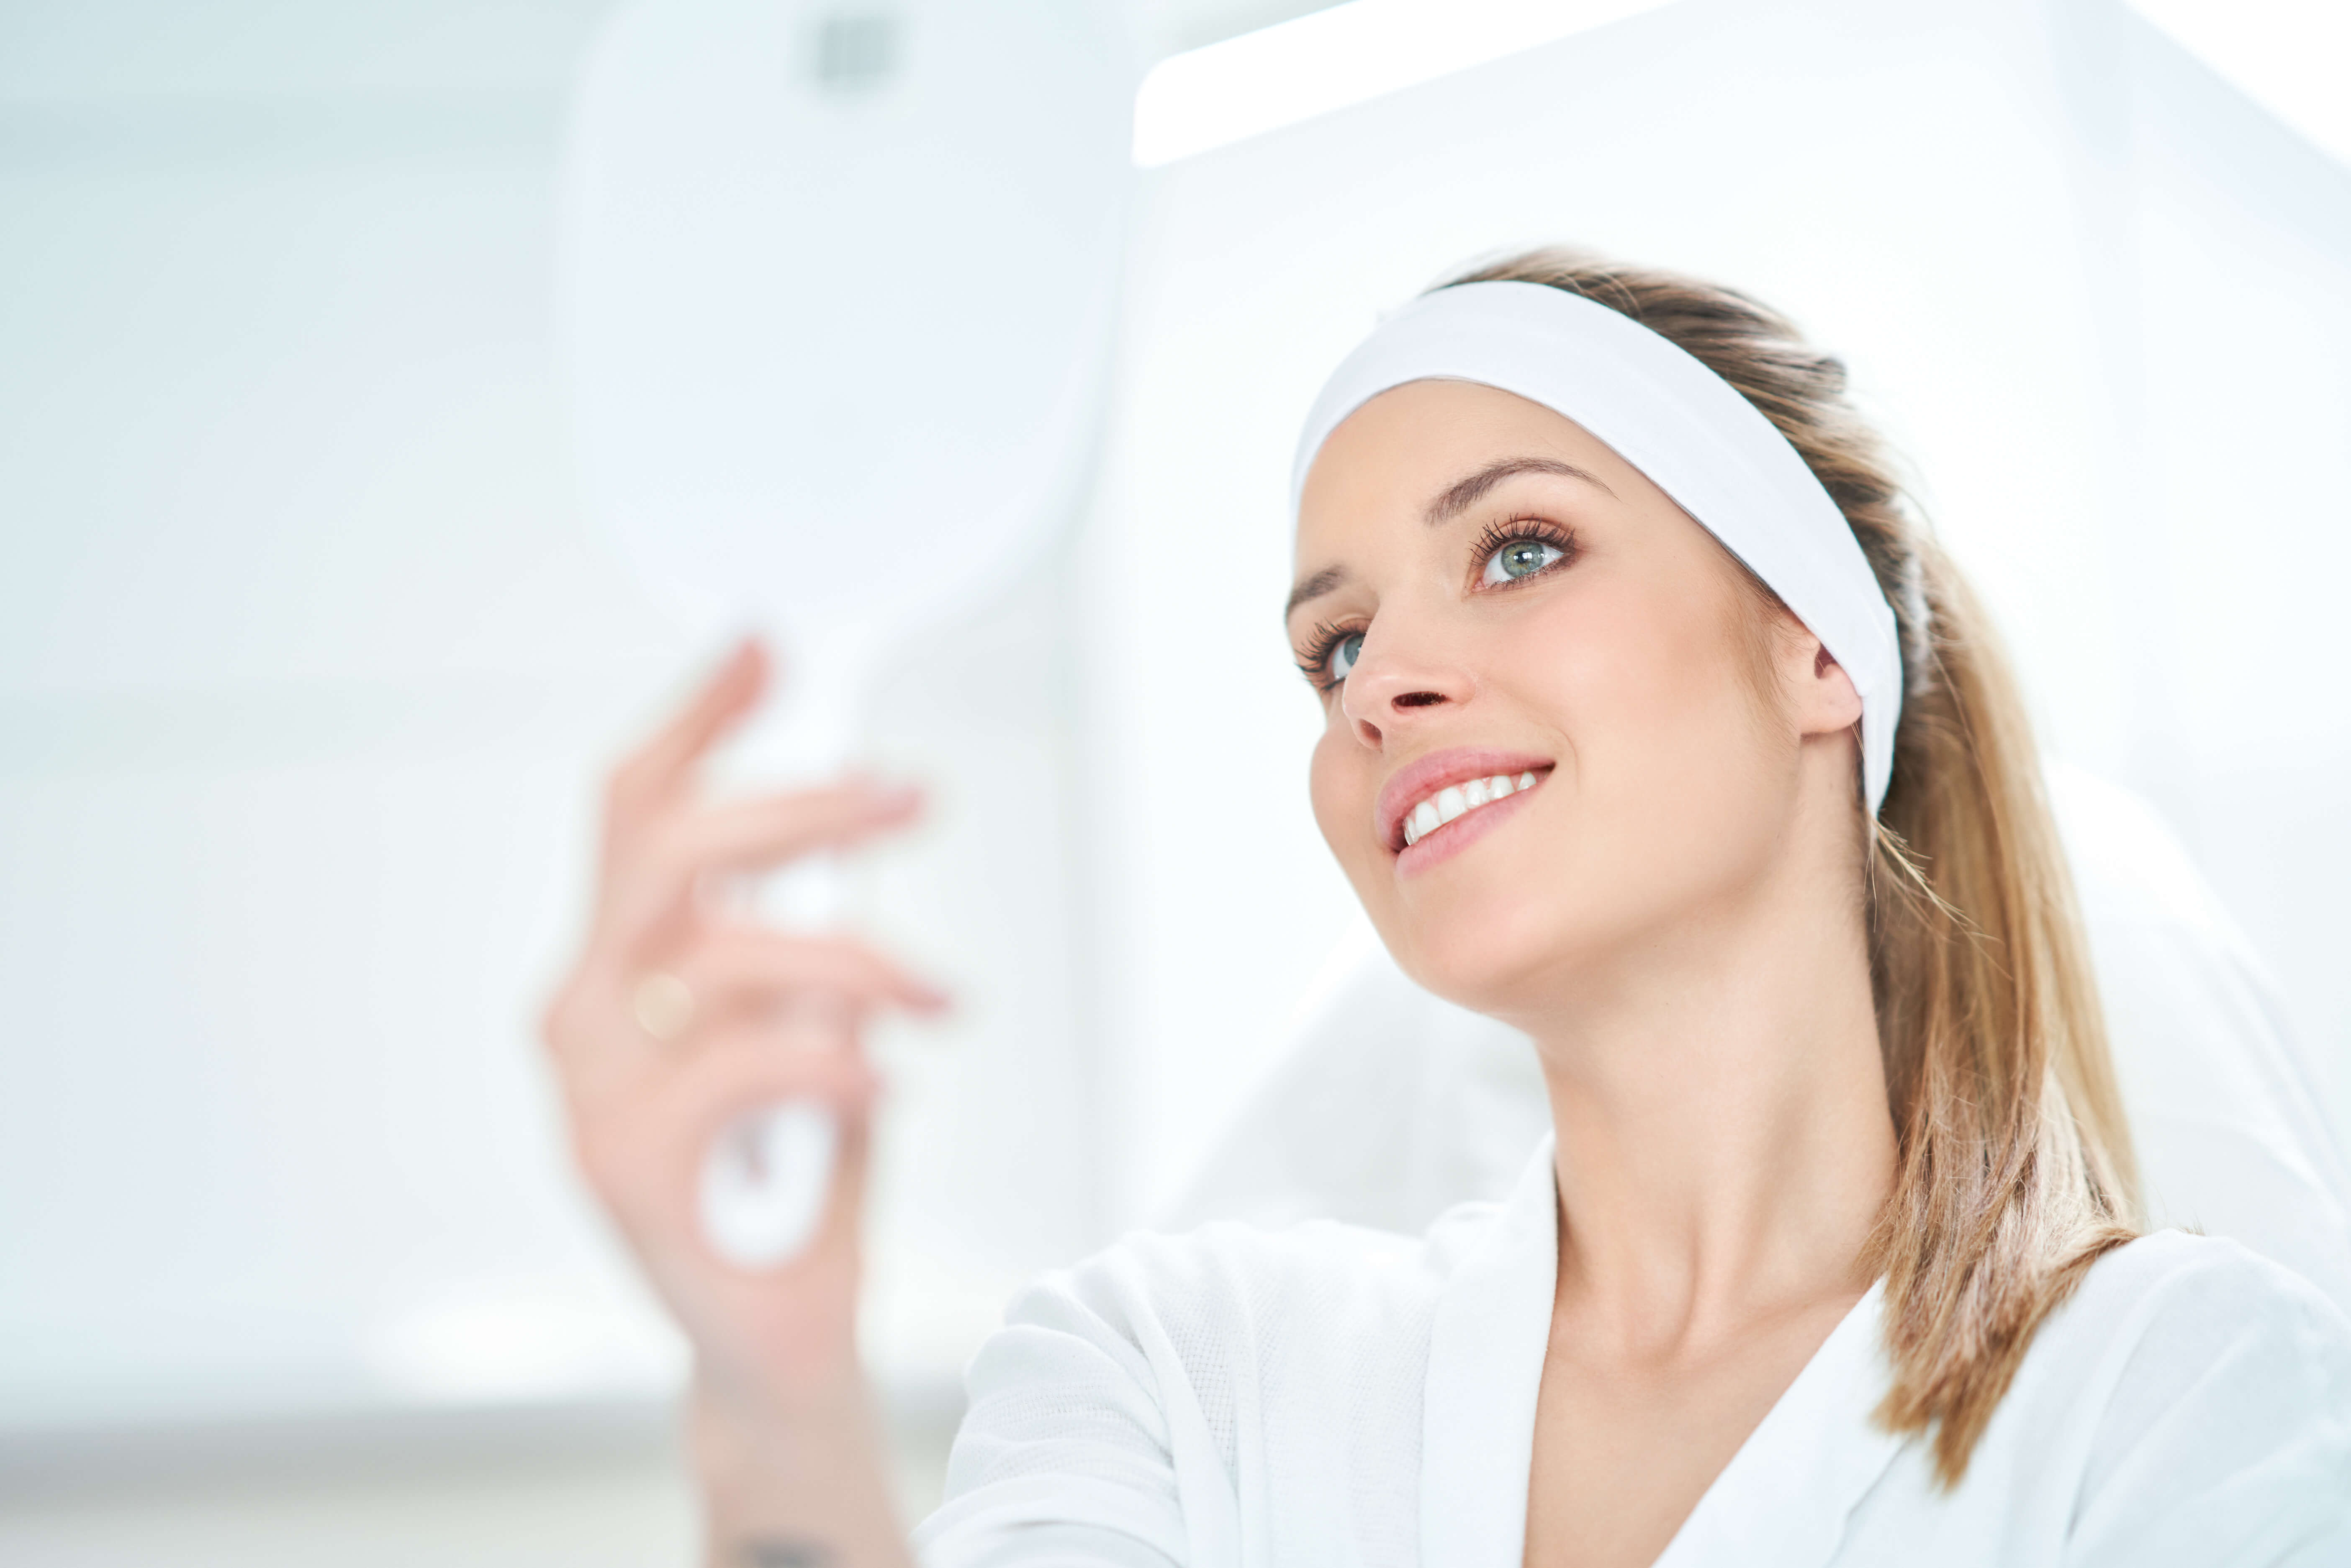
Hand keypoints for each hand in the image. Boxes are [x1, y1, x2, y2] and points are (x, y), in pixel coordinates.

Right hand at [541, 639, 943, 1423]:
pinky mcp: (624, 1169)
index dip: (699, 717)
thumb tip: (856, 819)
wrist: (777, 1337)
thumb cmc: (798, 1168)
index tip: (771, 648)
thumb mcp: (814, 1019)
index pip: (632, 809)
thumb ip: (808, 934)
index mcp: (620, 966)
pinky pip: (742, 1067)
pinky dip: (834, 1059)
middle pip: (669, 852)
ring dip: (856, 957)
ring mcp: (591, 1093)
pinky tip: (882, 1084)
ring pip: (721, 956)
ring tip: (937, 996)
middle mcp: (584, 1016)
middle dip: (800, 805)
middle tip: (907, 795)